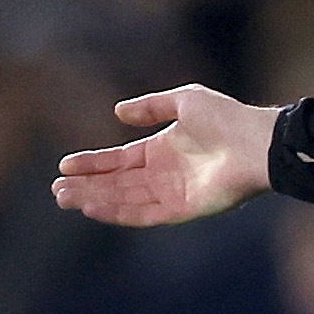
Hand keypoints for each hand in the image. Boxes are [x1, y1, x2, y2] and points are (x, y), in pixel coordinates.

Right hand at [54, 86, 276, 225]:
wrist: (256, 142)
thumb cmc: (227, 118)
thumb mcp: (184, 99)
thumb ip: (151, 106)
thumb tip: (117, 112)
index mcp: (163, 150)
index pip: (120, 161)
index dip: (93, 164)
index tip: (65, 165)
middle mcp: (164, 175)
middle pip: (117, 184)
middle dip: (86, 186)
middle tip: (56, 189)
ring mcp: (172, 195)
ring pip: (124, 200)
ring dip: (94, 199)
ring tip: (64, 198)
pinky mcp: (182, 211)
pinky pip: (143, 214)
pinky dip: (117, 212)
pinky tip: (93, 207)